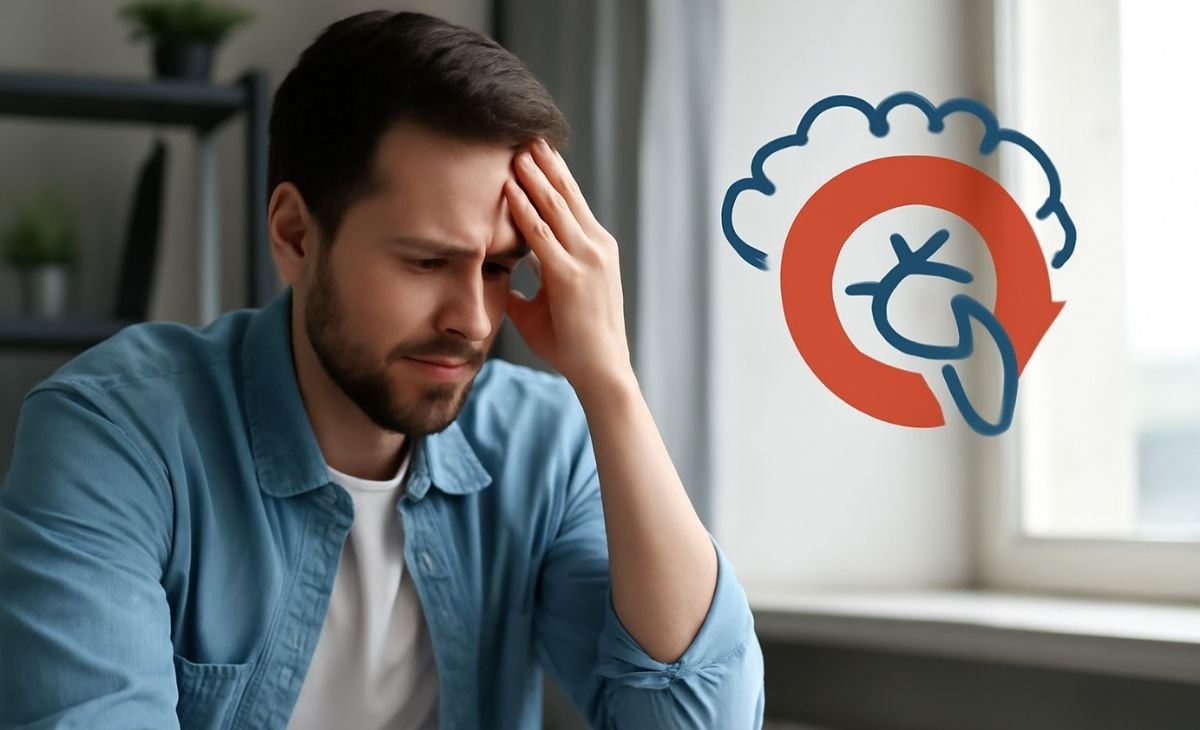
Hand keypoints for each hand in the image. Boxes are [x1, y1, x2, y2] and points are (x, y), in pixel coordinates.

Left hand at [504, 138, 633, 395]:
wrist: (601, 372)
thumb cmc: (574, 346)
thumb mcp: (545, 308)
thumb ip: (527, 289)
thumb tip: (501, 282)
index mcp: (596, 250)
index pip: (572, 203)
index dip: (553, 176)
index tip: (535, 152)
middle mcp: (596, 247)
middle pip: (567, 194)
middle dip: (545, 164)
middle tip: (525, 134)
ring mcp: (587, 259)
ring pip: (555, 205)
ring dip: (533, 175)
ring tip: (514, 148)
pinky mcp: (572, 275)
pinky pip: (541, 232)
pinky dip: (523, 207)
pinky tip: (507, 188)